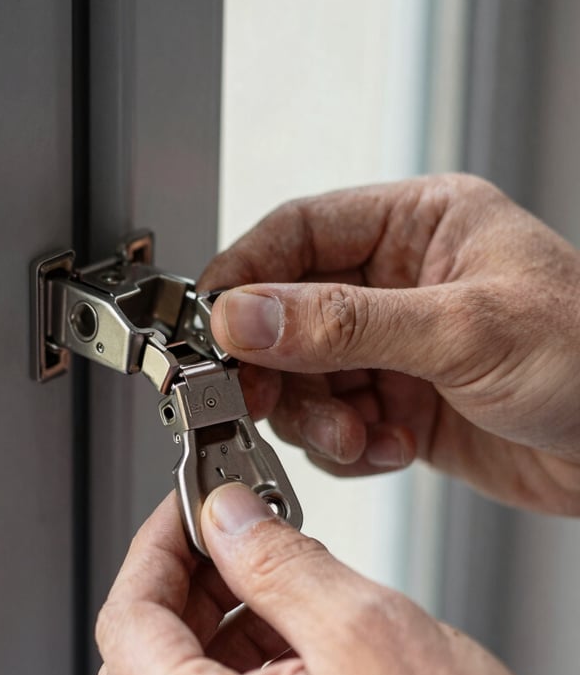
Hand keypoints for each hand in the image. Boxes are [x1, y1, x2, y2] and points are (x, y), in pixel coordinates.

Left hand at [96, 484, 579, 674]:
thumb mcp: (362, 629)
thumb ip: (273, 560)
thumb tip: (225, 516)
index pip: (125, 621)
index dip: (155, 547)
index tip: (187, 508)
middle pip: (136, 660)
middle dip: (180, 584)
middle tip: (229, 537)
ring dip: (208, 626)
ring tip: (271, 584)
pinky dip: (231, 673)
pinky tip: (283, 637)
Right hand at [199, 174, 579, 514]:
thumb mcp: (462, 329)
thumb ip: (343, 323)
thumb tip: (244, 314)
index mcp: (416, 226)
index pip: (297, 234)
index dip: (244, 276)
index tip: (212, 327)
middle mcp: (397, 283)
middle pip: (287, 315)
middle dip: (278, 367)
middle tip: (265, 402)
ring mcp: (395, 348)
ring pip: (305, 378)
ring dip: (318, 418)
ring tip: (358, 437)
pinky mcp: (400, 404)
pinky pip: (337, 424)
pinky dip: (350, 447)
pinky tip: (391, 448)